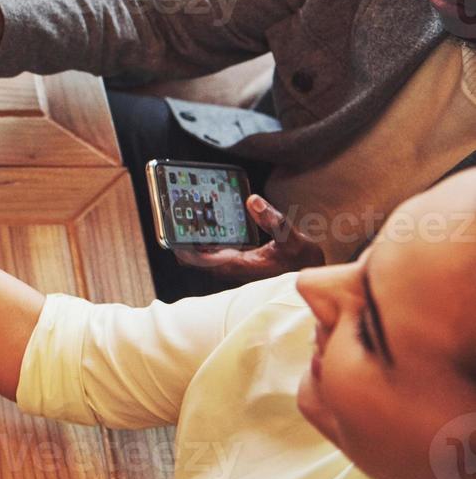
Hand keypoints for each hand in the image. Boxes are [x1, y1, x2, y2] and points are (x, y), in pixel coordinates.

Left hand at [175, 195, 325, 280]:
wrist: (312, 278)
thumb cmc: (303, 262)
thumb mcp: (293, 239)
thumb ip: (274, 220)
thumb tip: (253, 200)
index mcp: (236, 264)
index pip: (195, 257)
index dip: (177, 243)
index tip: (166, 226)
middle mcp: (230, 267)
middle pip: (194, 254)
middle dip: (183, 235)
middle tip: (174, 211)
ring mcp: (233, 265)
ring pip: (203, 251)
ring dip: (194, 235)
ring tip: (185, 211)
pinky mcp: (239, 261)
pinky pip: (214, 249)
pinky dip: (207, 236)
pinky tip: (208, 218)